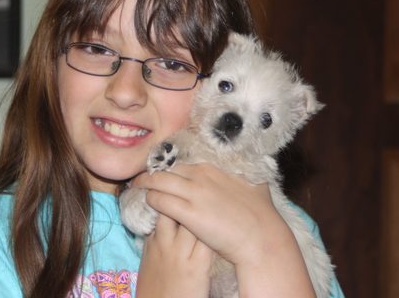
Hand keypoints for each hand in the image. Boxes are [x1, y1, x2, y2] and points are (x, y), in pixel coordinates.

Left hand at [133, 164, 315, 297]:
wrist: (261, 236)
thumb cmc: (261, 213)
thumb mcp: (253, 184)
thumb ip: (243, 176)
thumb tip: (247, 172)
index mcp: (213, 168)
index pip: (181, 163)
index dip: (169, 168)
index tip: (161, 172)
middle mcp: (200, 175)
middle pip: (166, 170)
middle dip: (153, 173)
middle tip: (143, 179)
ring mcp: (193, 193)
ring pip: (158, 183)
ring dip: (146, 185)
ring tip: (138, 188)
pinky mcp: (188, 213)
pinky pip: (160, 202)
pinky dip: (151, 201)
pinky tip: (148, 204)